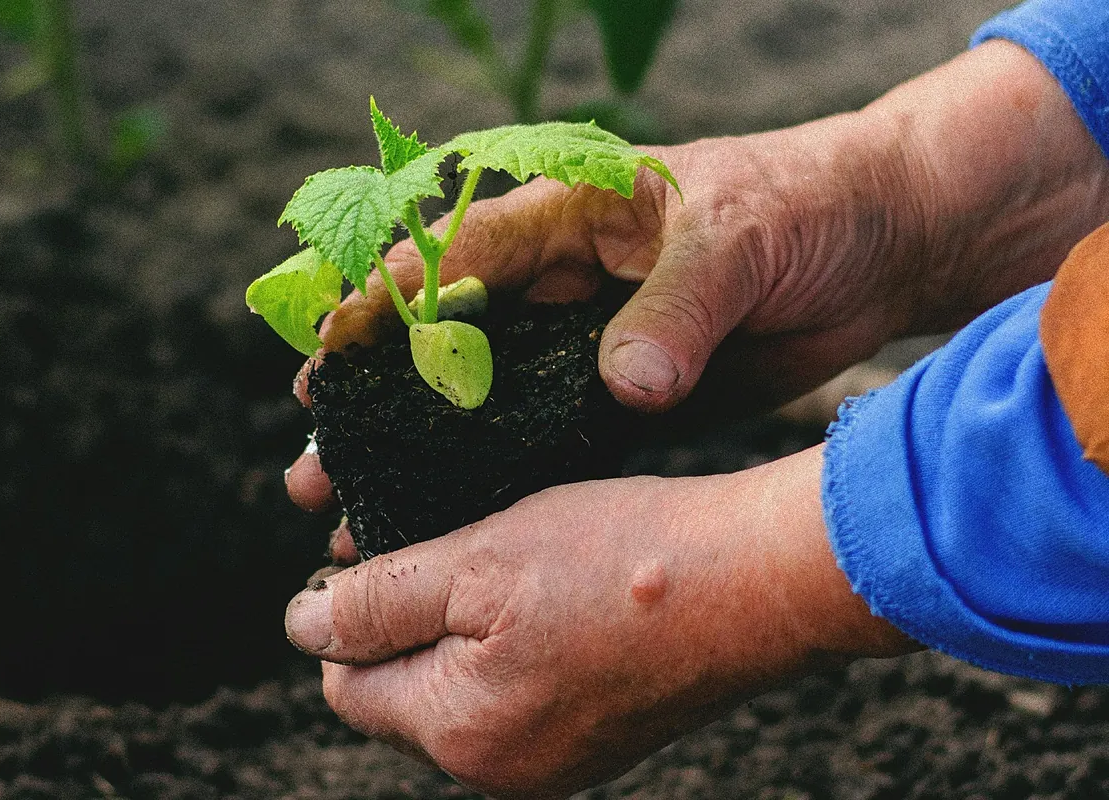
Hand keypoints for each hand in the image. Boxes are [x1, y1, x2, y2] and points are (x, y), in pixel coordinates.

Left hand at [285, 446, 917, 798]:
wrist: (759, 581)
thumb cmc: (620, 560)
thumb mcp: (476, 561)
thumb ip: (378, 602)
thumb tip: (301, 628)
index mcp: (460, 733)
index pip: (350, 683)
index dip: (351, 611)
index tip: (388, 550)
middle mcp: (504, 768)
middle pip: (406, 691)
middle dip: (412, 619)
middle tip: (457, 542)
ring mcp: (560, 759)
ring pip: (465, 687)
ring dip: (468, 625)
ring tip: (512, 559)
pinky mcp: (602, 734)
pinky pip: (524, 690)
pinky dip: (520, 640)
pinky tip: (557, 590)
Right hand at [288, 39, 1108, 512]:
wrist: (886, 243)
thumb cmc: (809, 205)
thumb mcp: (741, 237)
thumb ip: (678, 307)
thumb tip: (627, 386)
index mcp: (571, 215)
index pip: (452, 255)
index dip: (382, 307)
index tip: (326, 360)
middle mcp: (566, 282)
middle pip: (447, 344)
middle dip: (379, 402)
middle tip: (315, 460)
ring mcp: (592, 344)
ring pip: (486, 404)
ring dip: (426, 456)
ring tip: (361, 511)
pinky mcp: (629, 398)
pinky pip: (552, 441)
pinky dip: (505, 482)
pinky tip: (457, 523)